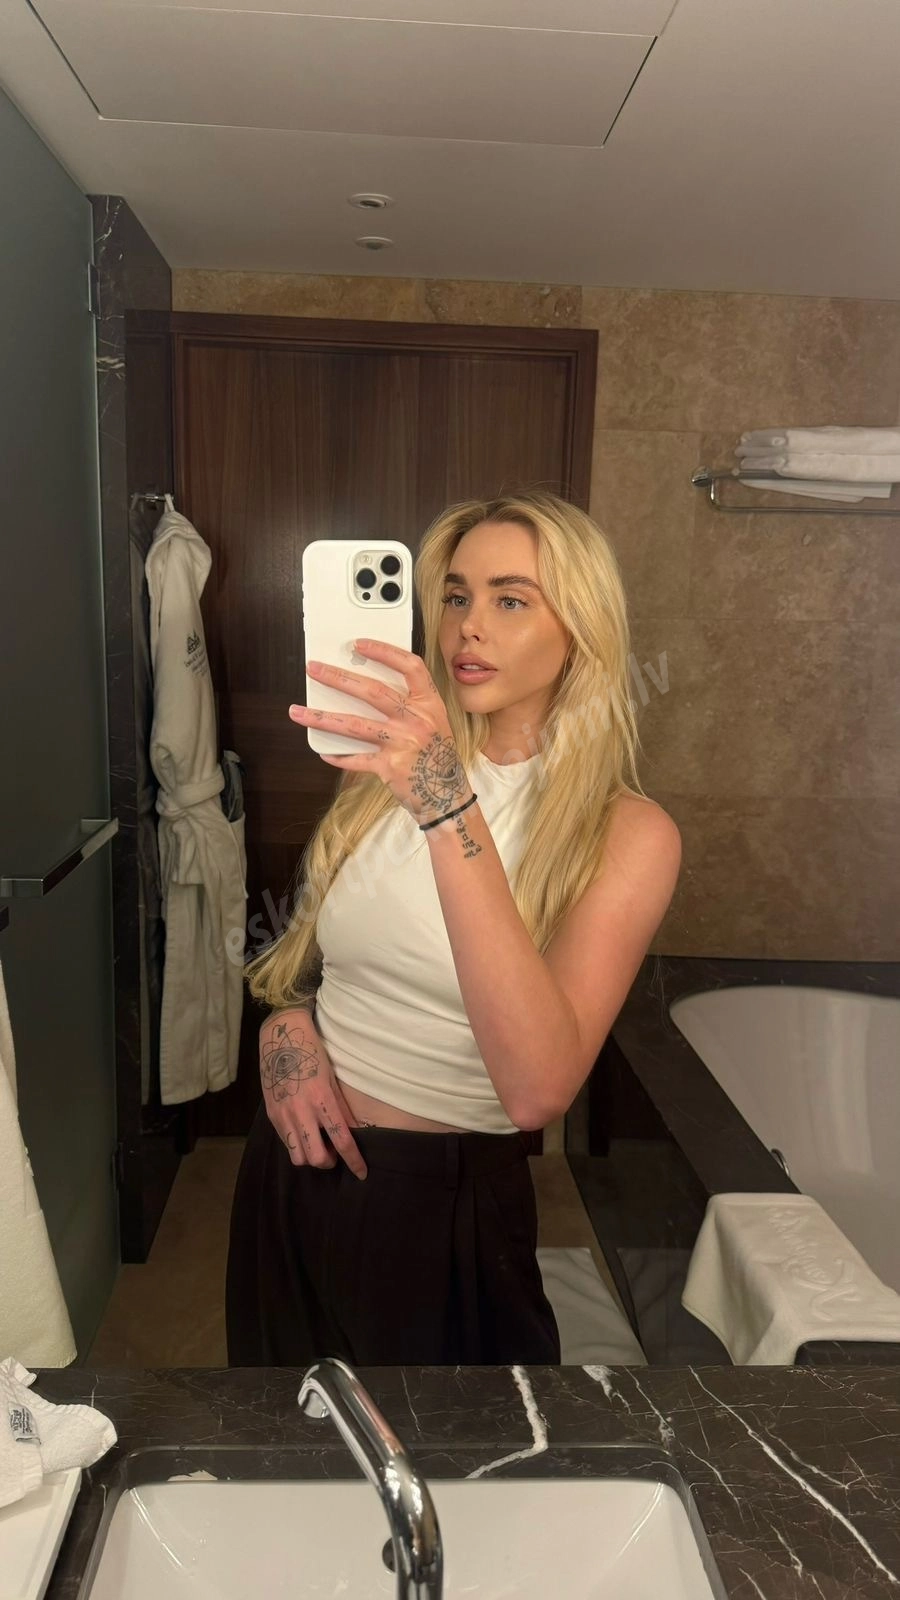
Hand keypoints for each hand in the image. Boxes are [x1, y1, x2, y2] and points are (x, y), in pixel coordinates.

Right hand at [260, 1009, 367, 1179]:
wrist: (281, 1038)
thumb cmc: (312, 1054)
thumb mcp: (331, 1079)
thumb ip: (342, 1108)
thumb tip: (355, 1131)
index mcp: (322, 1100)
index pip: (342, 1141)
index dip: (354, 1161)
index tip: (361, 1173)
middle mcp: (302, 1112)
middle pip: (316, 1158)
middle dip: (328, 1163)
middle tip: (333, 1153)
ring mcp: (284, 1115)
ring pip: (297, 1157)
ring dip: (310, 1157)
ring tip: (316, 1143)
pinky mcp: (272, 1115)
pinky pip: (286, 1142)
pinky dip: (297, 1145)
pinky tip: (303, 1132)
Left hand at [289, 639, 472, 825]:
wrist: (447, 795)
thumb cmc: (436, 754)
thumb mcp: (433, 721)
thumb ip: (408, 704)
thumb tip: (362, 686)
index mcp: (429, 703)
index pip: (410, 667)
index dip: (385, 652)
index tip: (359, 644)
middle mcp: (417, 720)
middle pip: (373, 692)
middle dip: (339, 678)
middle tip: (313, 668)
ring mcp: (403, 743)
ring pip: (355, 725)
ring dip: (323, 717)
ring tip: (297, 711)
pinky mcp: (390, 767)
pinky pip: (356, 759)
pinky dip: (338, 756)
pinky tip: (323, 751)